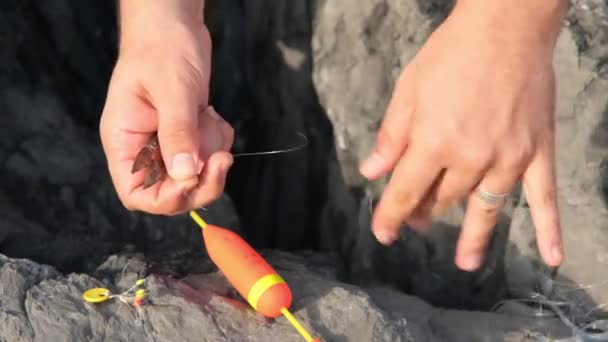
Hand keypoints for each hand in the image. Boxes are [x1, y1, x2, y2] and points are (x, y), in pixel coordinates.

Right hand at [99, 0, 233, 214]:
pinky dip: (219, 140)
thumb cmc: (162, 48)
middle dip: (202, 180)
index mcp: (124, 141)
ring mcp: (169, 142)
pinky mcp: (190, 134)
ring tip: (208, 118)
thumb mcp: (171, 90)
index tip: (192, 181)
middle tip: (222, 158)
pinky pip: (210, 155)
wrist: (175, 24)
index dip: (166, 198)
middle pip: (173, 191)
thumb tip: (185, 175)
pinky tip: (212, 114)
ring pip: (197, 174)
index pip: (137, 193)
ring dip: (212, 154)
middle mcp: (144, 148)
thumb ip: (177, 133)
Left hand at [360, 1, 566, 270]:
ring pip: (484, 209)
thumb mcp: (408, 91)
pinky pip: (545, 199)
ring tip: (465, 262)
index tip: (382, 233)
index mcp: (433, 143)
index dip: (390, 216)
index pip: (405, 193)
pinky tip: (553, 257)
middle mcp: (470, 159)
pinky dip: (550, 229)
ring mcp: (508, 159)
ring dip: (472, 236)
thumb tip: (371, 172)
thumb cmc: (451, 55)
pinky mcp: (537, 153)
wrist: (506, 27)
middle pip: (443, 200)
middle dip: (425, 211)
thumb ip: (391, 137)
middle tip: (419, 218)